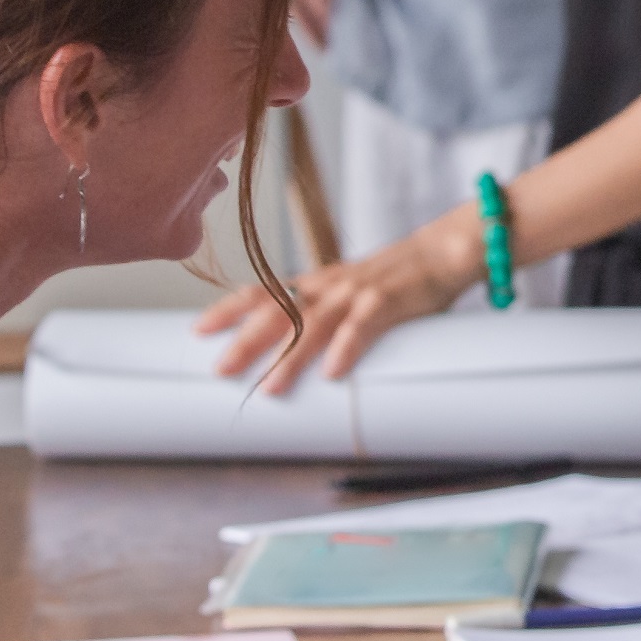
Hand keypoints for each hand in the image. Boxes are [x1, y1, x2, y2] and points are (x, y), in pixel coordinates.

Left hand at [193, 219, 482, 392]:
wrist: (443, 252)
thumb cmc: (397, 282)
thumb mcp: (350, 294)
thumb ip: (324, 317)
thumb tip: (298, 354)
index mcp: (316, 284)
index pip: (263, 292)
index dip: (229, 309)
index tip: (198, 330)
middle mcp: (329, 286)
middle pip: (279, 312)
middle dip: (246, 341)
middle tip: (220, 369)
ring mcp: (357, 292)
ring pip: (315, 325)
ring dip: (290, 358)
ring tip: (270, 388)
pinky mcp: (389, 302)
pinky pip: (364, 326)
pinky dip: (347, 348)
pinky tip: (333, 372)